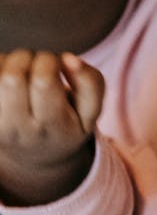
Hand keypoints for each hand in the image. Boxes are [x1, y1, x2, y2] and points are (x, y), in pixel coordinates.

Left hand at [0, 50, 103, 205]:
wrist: (39, 156)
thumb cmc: (67, 123)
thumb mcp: (90, 112)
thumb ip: (90, 82)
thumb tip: (68, 59)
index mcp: (54, 127)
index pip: (43, 82)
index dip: (49, 61)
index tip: (58, 63)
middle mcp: (20, 130)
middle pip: (12, 78)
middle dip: (25, 58)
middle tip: (36, 65)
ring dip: (8, 62)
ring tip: (22, 71)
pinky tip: (7, 77)